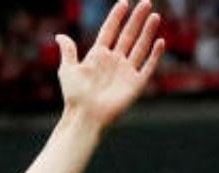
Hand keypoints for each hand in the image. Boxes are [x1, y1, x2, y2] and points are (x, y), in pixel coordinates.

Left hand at [56, 0, 164, 126]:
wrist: (85, 116)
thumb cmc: (74, 95)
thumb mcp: (68, 70)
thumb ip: (68, 52)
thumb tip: (59, 35)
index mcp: (98, 56)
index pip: (110, 31)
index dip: (116, 17)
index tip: (124, 2)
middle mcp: (114, 61)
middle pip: (128, 35)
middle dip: (137, 19)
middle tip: (146, 2)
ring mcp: (126, 71)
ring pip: (140, 46)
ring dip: (147, 32)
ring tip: (154, 16)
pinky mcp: (135, 83)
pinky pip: (147, 66)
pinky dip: (154, 54)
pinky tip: (159, 41)